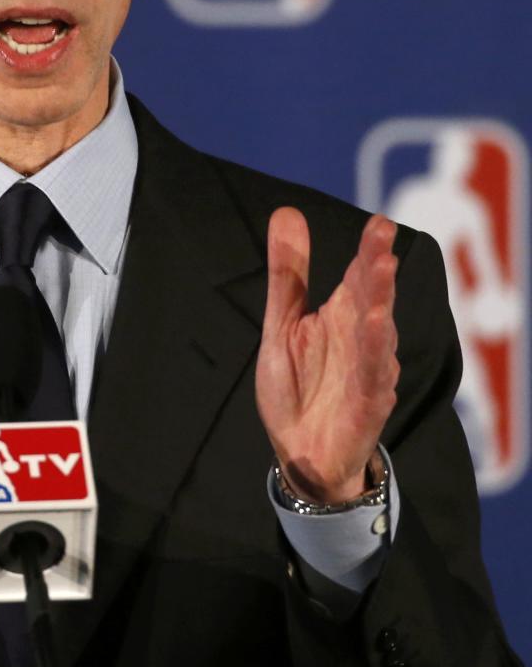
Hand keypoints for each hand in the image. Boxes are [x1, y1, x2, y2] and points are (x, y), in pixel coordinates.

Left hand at [256, 207, 398, 503]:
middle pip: (372, 297)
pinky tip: (376, 333)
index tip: (379, 223)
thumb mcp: (283, 323)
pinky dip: (376, 357)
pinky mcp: (367, 407)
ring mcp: (368, 372)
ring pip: (378, 335)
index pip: (359, 276)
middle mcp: (361, 339)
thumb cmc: (299, 387)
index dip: (368, 250)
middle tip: (382, 236)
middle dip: (377, 267)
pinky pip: (374, 379)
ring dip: (379, 304)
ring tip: (381, 274)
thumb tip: (286, 211)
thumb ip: (288, 273)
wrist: (301, 455)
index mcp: (341, 316)